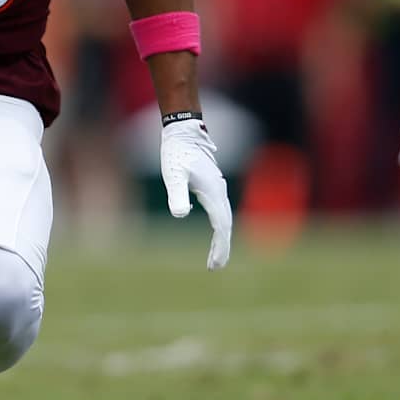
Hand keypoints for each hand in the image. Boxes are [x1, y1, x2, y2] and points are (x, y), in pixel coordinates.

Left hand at [159, 117, 231, 269]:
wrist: (184, 132)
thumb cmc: (177, 152)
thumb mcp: (173, 174)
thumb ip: (177, 193)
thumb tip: (180, 214)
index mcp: (213, 192)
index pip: (221, 225)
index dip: (219, 246)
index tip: (214, 264)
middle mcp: (219, 192)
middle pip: (226, 225)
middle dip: (222, 247)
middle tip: (215, 267)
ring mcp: (217, 189)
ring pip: (224, 218)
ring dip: (221, 239)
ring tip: (214, 258)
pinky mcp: (212, 186)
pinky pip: (219, 211)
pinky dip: (218, 226)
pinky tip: (213, 233)